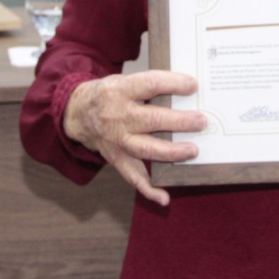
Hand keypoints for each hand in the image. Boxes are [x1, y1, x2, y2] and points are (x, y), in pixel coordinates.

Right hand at [63, 69, 204, 206]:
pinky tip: (164, 198)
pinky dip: (149, 189)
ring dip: (171, 152)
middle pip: (152, 120)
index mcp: (120, 90)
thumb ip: (148, 86)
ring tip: (193, 150)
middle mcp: (118, 116)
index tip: (193, 86)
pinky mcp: (116, 158)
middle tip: (201, 121)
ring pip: (146, 148)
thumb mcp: (123, 80)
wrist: (77, 113)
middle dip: (179, 122)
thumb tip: (187, 90)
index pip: (150, 84)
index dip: (173, 84)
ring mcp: (117, 140)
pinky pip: (132, 176)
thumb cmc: (109, 94)